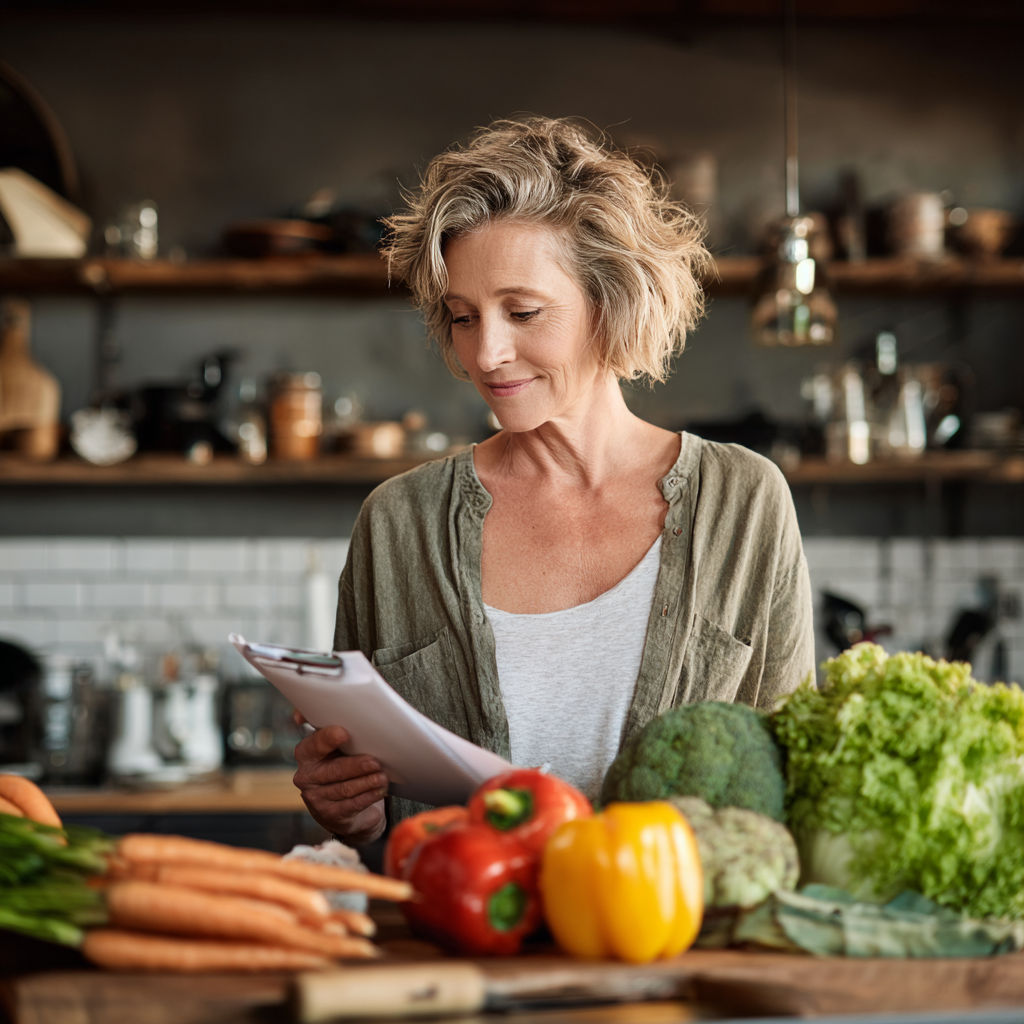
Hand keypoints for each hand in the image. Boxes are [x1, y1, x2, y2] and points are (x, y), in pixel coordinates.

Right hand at [293, 725, 388, 845]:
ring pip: (344, 789)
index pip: (315, 744)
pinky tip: (379, 790)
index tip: (344, 733)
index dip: (328, 738)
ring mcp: (315, 797)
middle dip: (355, 766)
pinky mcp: (329, 814)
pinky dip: (367, 797)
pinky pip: (351, 805)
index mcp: (306, 752)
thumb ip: (339, 727)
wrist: (345, 804)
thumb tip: (340, 709)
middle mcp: (306, 775)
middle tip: (374, 762)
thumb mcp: (339, 747)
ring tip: (382, 777)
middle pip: (333, 770)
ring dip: (366, 783)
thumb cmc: (344, 764)